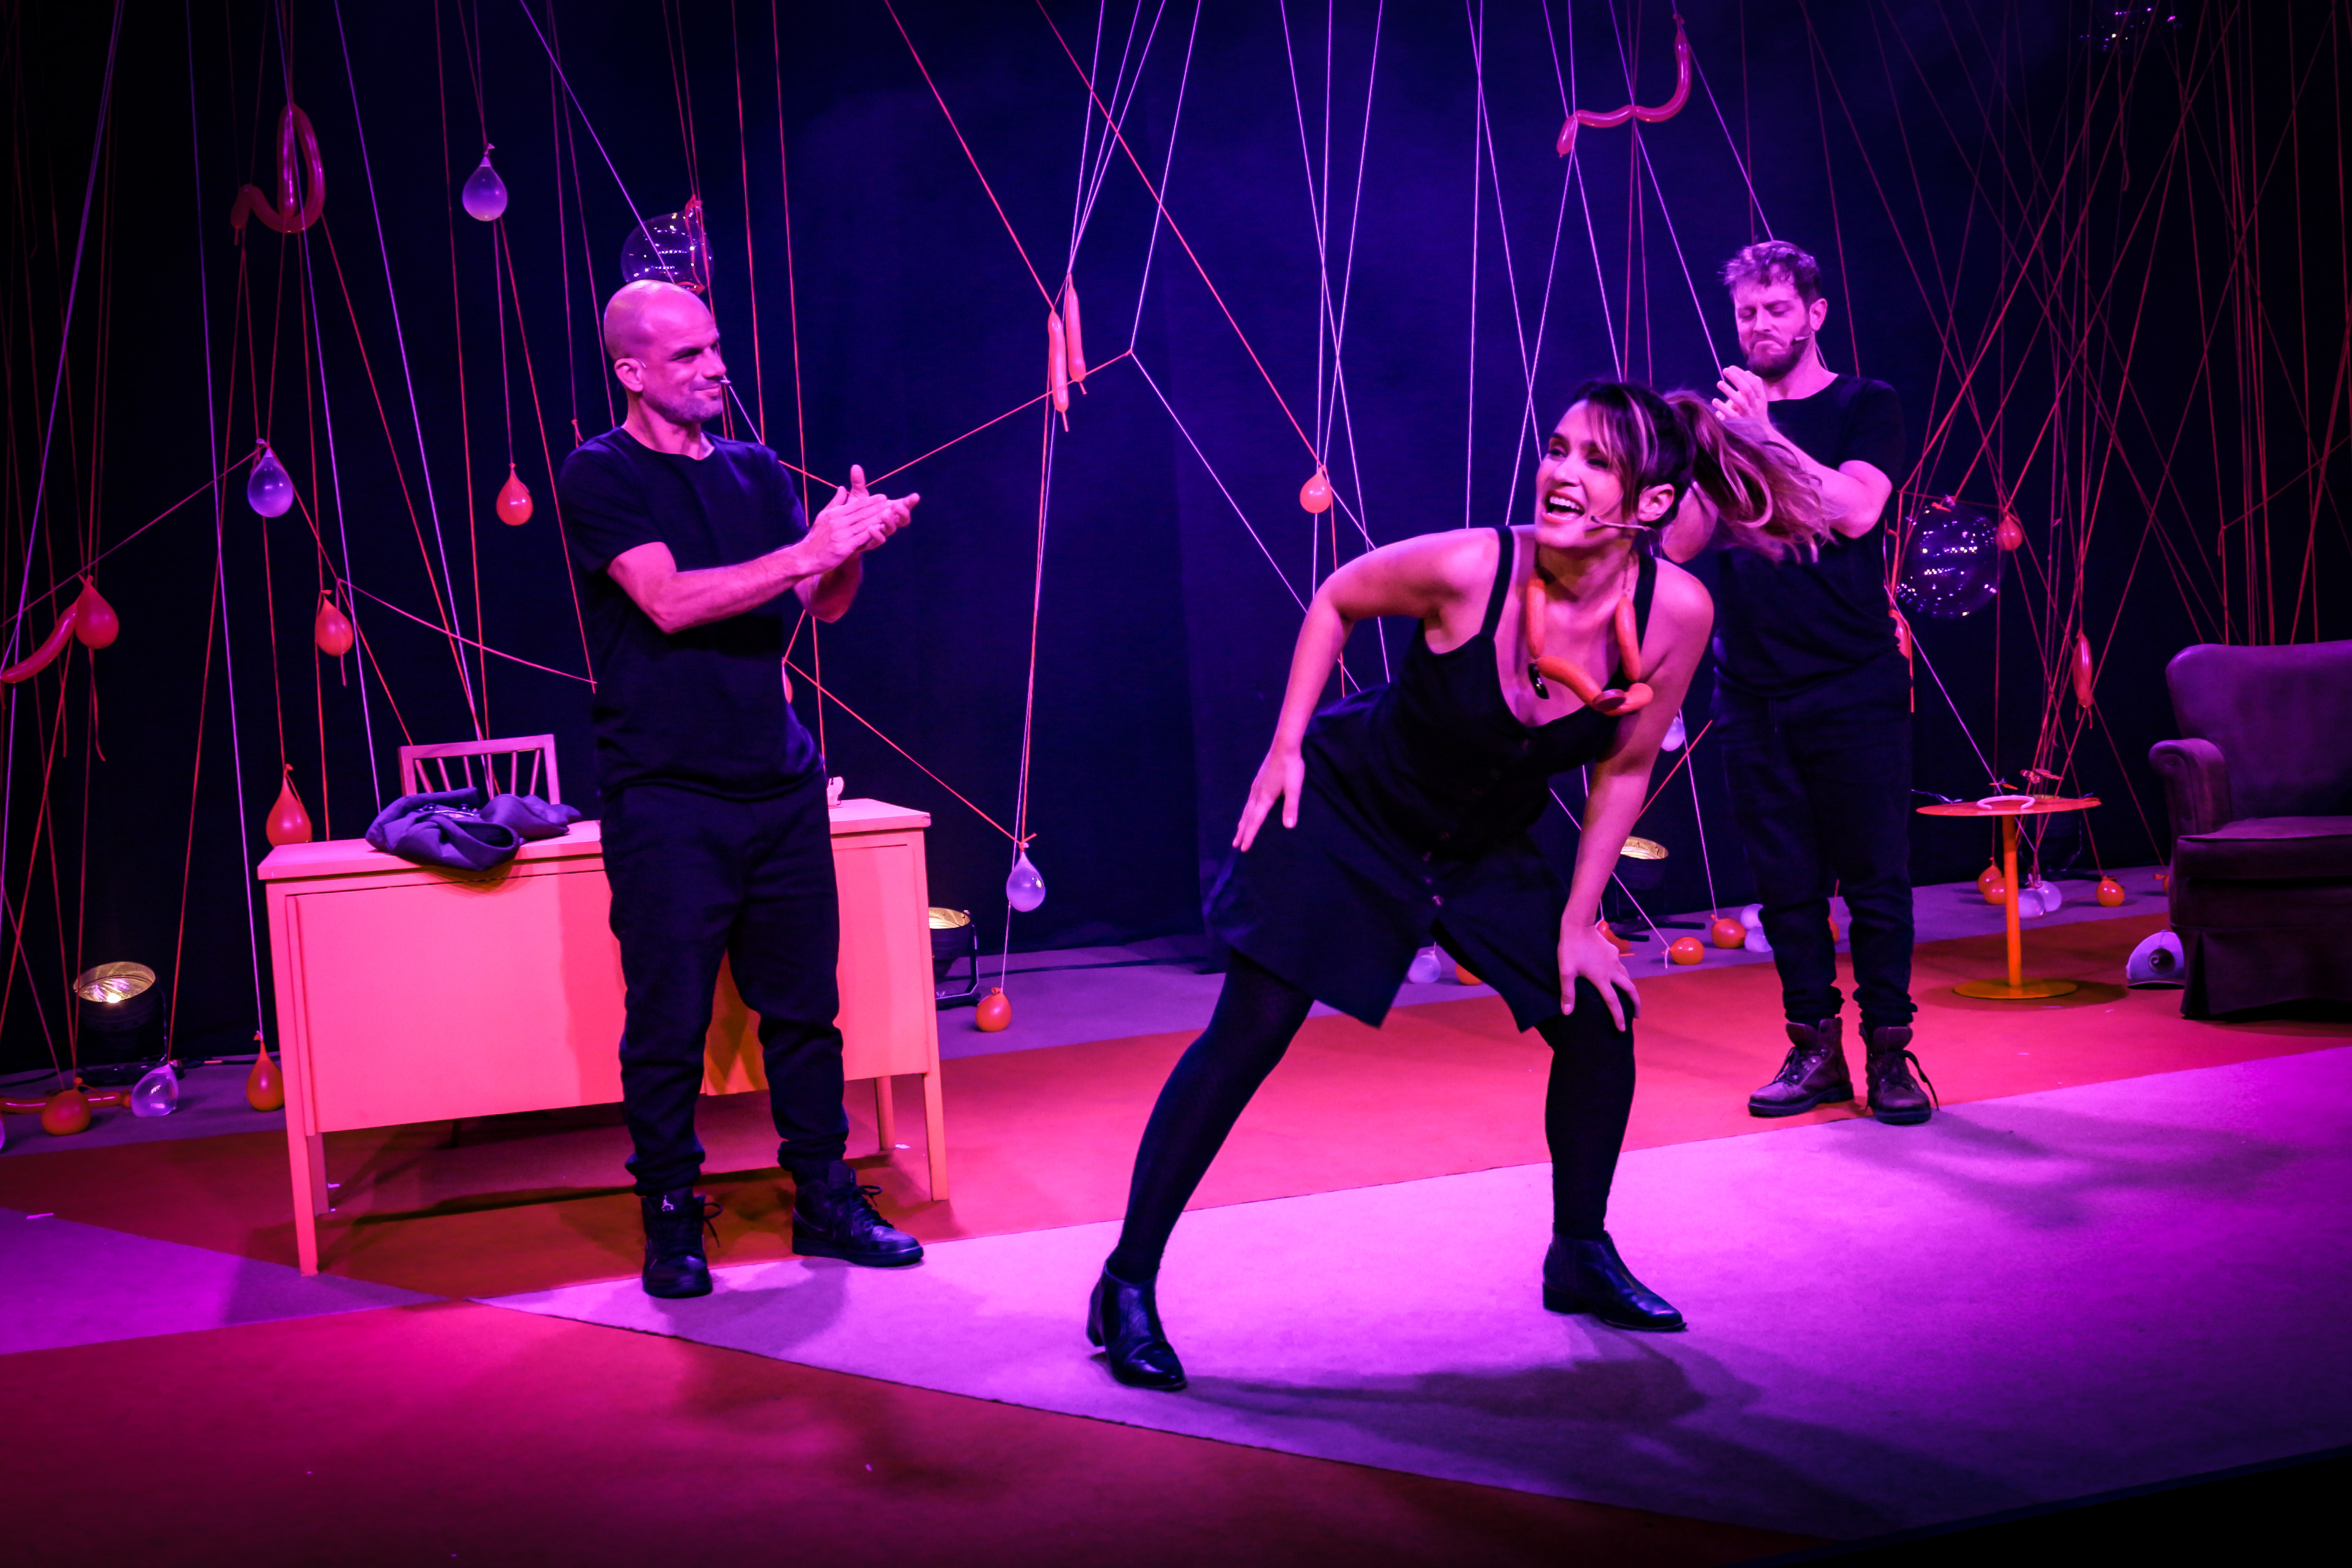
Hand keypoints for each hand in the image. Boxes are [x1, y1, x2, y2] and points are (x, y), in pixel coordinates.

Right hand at [802, 463, 902, 572]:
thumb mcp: (823, 516)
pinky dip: (871, 533)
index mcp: (834, 514)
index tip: (883, 497)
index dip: (870, 501)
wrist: (806, 557)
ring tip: (890, 513)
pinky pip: (860, 538)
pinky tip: (881, 529)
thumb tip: (842, 487)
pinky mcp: (843, 547)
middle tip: (891, 502)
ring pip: (863, 524)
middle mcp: (838, 522)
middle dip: (878, 507)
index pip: (856, 505)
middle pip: (861, 513)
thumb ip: (835, 502)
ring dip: (878, 518)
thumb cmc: (816, 537)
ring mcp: (841, 535)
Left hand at [843, 463, 920, 551]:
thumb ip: (858, 483)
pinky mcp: (872, 542)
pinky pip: (879, 541)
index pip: (903, 505)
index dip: (910, 502)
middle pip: (903, 519)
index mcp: (889, 510)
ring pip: (892, 529)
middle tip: (898, 505)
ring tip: (885, 514)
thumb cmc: (854, 513)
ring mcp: (882, 532)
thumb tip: (855, 466)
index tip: (915, 496)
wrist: (843, 534)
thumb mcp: (857, 497)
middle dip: (903, 512)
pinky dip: (877, 535)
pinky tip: (871, 528)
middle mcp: (888, 522)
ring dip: (890, 522)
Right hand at [1232, 742, 1304, 850]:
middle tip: (1234, 845)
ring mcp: (1256, 786)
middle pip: (1247, 817)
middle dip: (1241, 831)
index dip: (1249, 835)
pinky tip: (1247, 807)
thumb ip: (1291, 807)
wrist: (1284, 746)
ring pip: (1246, 808)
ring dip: (1242, 821)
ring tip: (1238, 830)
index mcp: (1265, 798)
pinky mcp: (1258, 780)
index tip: (1242, 848)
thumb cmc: (1291, 767)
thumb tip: (1289, 827)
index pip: (1255, 821)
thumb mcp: (1294, 789)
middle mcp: (1257, 794)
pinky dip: (1246, 809)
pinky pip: (1249, 800)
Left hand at [1558, 918, 1638, 1032]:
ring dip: (1630, 989)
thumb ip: (1567, 993)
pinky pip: (1620, 966)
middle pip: (1630, 990)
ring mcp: (1615, 960)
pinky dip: (1622, 974)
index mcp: (1602, 978)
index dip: (1618, 1017)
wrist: (1578, 925)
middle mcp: (1613, 971)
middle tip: (1637, 1015)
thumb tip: (1567, 1012)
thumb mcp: (1566, 972)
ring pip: (1628, 977)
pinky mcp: (1613, 951)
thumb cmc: (1570, 949)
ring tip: (1629, 997)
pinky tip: (1615, 975)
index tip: (1622, 1029)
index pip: (1613, 1002)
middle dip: (1635, 1004)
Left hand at [1712, 364, 1770, 424]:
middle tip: (1725, 370)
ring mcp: (1747, 415)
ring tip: (1719, 383)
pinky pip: (1731, 415)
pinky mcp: (1738, 424)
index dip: (1742, 374)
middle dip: (1737, 378)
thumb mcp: (1759, 400)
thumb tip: (1746, 372)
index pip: (1754, 383)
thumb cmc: (1756, 413)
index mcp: (1761, 398)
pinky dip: (1722, 407)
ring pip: (1740, 402)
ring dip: (1729, 391)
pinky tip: (1715, 401)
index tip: (1731, 367)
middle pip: (1747, 390)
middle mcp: (1755, 406)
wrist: (1761, 435)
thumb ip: (1754, 387)